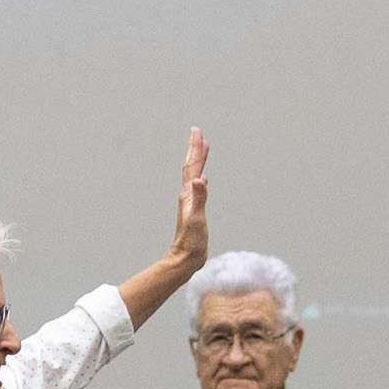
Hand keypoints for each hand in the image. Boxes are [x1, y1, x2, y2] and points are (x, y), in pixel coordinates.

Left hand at [172, 128, 210, 268]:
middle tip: (197, 131)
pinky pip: (198, 188)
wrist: (186, 258)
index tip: (197, 131)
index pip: (193, 165)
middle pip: (192, 166)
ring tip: (203, 148)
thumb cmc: (191, 241)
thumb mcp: (197, 219)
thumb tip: (200, 179)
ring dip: (199, 160)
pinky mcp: (195, 209)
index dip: (196, 148)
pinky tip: (203, 179)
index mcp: (188, 194)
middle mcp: (188, 194)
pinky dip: (201, 178)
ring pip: (195, 175)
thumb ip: (199, 199)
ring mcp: (190, 201)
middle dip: (195, 148)